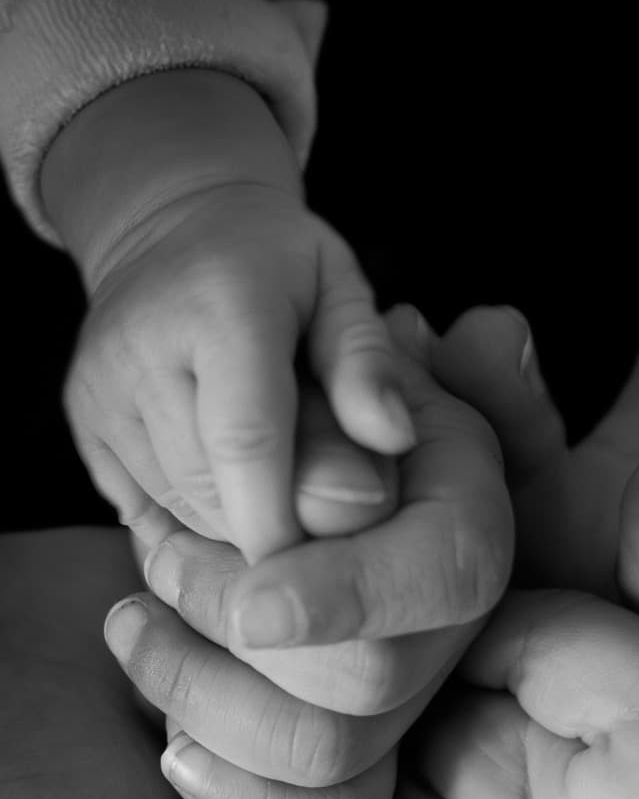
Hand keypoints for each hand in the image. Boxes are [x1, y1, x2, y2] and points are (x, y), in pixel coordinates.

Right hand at [45, 70, 415, 563]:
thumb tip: (396, 440)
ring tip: (281, 495)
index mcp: (220, 304)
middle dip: (273, 531)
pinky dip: (194, 524)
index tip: (329, 572)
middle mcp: (141, 347)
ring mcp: (100, 388)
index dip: (286, 523)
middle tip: (325, 528)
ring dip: (237, 529)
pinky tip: (232, 496)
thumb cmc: (281, 268)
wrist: (172, 225)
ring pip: (178, 509)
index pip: (247, 440)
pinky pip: (144, 510)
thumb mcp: (343, 289)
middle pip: (213, 489)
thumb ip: (369, 366)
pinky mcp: (82, 421)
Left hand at [103, 311, 513, 798]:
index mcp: (468, 530)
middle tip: (153, 566)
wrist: (290, 461)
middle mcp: (451, 629)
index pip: (442, 581)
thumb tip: (424, 376)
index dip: (344, 598)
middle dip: (235, 634)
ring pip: (326, 759)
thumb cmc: (309, 399)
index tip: (245, 603)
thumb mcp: (335, 356)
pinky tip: (172, 742)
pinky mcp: (353, 753)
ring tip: (132, 626)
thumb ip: (370, 367)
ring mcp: (403, 700)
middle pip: (369, 686)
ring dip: (205, 698)